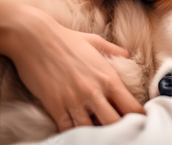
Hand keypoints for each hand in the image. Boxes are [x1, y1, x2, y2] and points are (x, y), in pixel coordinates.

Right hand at [8, 4, 144, 131]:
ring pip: (92, 131)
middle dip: (120, 129)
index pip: (131, 107)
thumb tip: (127, 56)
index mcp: (108, 77)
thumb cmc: (66, 39)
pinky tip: (77, 130)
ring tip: (97, 130)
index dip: (138, 117)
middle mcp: (94, 91)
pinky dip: (74, 133)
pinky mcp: (55, 106)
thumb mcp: (95, 42)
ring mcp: (74, 100)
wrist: (34, 38)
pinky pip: (68, 129)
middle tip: (119, 129)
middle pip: (115, 124)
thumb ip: (114, 51)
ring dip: (96, 132)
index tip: (137, 120)